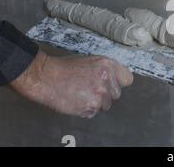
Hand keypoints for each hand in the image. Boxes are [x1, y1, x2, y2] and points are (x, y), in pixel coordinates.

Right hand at [10, 50, 133, 117]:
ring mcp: (98, 95)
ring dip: (96, 102)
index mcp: (108, 65)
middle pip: (117, 94)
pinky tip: (77, 100)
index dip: (119, 82)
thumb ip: (107, 70)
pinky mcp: (89, 107)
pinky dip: (87, 109)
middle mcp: (106, 80)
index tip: (113, 84)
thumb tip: (117, 79)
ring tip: (82, 93)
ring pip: (106, 105)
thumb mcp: (91, 61)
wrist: (46, 77)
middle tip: (90, 88)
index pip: (128, 79)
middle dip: (106, 93)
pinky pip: (94, 112)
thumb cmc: (65, 68)